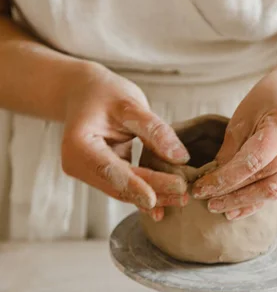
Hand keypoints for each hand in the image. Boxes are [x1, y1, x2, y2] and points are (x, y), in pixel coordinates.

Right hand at [61, 63, 189, 219]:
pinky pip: (124, 185)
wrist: (85, 92)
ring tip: (182, 198)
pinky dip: (145, 190)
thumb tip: (180, 157)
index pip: (112, 170)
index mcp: (78, 146)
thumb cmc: (104, 92)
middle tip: (185, 195)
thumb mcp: (130, 104)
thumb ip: (154, 130)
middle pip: (119, 185)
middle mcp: (77, 164)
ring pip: (122, 190)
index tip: (170, 190)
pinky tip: (167, 199)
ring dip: (152, 195)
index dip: (141, 184)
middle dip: (153, 192)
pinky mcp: (100, 174)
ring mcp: (87, 172)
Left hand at [192, 68, 276, 219]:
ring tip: (221, 208)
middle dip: (233, 193)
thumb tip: (213, 180)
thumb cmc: (270, 97)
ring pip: (275, 190)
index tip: (201, 189)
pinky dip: (258, 201)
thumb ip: (231, 148)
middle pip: (265, 178)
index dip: (225, 179)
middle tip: (208, 203)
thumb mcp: (245, 114)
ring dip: (245, 202)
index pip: (253, 160)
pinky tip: (238, 209)